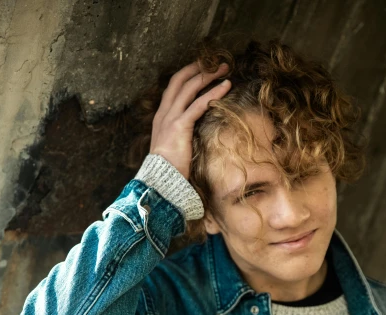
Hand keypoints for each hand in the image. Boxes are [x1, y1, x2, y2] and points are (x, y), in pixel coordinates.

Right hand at [149, 60, 231, 179]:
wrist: (159, 180)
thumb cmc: (168, 169)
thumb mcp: (171, 147)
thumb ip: (180, 136)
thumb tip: (193, 135)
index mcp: (161, 117)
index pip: (174, 88)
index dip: (188, 75)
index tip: (202, 68)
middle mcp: (164, 113)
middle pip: (180, 80)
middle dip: (198, 68)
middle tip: (215, 62)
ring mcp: (170, 118)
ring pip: (190, 87)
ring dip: (209, 75)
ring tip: (225, 68)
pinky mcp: (180, 125)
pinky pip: (199, 104)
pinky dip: (214, 92)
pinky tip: (226, 86)